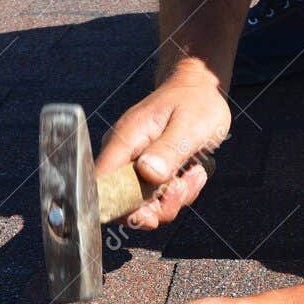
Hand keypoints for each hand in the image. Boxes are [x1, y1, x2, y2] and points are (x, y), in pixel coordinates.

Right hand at [94, 63, 228, 229]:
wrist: (200, 89)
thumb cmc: (195, 102)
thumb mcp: (189, 126)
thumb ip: (168, 150)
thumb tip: (148, 173)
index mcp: (125, 141)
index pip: (102, 186)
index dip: (122, 209)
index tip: (152, 214)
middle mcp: (123, 156)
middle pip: (125, 203)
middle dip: (159, 207)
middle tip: (184, 186)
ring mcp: (135, 165)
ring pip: (146, 204)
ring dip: (175, 198)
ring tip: (196, 172)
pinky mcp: (148, 171)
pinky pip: (159, 196)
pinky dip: (179, 192)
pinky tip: (194, 172)